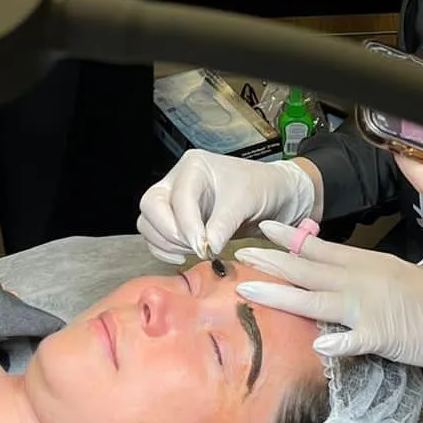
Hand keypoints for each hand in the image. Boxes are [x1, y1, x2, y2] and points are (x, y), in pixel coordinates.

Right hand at [137, 152, 317, 261]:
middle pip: (151, 206)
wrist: (273, 196)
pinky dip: (164, 250)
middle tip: (196, 248)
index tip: (202, 247)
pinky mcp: (175, 220)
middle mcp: (177, 181)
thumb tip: (206, 248)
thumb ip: (224, 224)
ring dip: (166, 243)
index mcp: (193, 166)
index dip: (187, 225)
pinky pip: (155, 237)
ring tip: (195, 251)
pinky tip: (185, 256)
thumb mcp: (246, 201)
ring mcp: (173, 201)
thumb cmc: (261, 188)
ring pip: (148, 223)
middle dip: (169, 232)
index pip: (179, 197)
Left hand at [236, 222, 422, 377]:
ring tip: (248, 291)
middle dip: (271, 262)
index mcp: (371, 263)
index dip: (289, 239)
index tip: (261, 227)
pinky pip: (356, 338)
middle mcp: (366, 278)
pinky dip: (337, 341)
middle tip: (237, 254)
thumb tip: (338, 282)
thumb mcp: (401, 280)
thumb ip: (367, 280)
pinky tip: (317, 344)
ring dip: (281, 294)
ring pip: (318, 298)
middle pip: (309, 269)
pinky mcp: (387, 334)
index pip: (322, 248)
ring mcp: (374, 306)